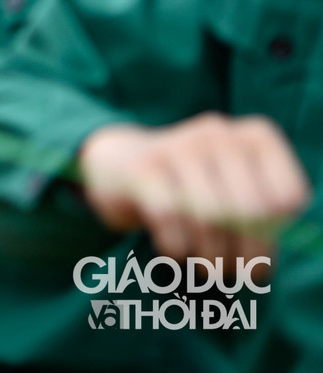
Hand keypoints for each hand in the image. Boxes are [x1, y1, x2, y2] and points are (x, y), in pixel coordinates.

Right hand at [80, 114, 312, 265]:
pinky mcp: (144, 166)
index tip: (253, 246)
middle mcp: (219, 133)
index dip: (275, 235)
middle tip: (231, 271)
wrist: (119, 163)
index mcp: (256, 137)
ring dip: (209, 259)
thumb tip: (257, 267)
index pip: (286, 198)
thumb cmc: (192, 188)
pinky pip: (170, 219)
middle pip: (249, 212)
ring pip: (209, 219)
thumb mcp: (236, 194)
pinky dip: (175, 247)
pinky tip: (173, 249)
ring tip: (205, 268)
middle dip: (242, 254)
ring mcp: (179, 145)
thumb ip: (259, 222)